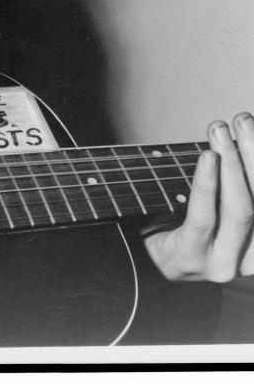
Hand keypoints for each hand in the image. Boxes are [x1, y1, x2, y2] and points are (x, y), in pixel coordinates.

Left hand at [144, 112, 253, 281]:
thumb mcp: (215, 206)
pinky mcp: (194, 258)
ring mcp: (224, 263)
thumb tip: (240, 138)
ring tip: (221, 130)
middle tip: (243, 120)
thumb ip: (231, 185)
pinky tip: (208, 158)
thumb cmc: (179, 225)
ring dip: (232, 163)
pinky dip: (207, 183)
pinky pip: (204, 216)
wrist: (140, 259)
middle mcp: (251, 260)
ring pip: (240, 209)